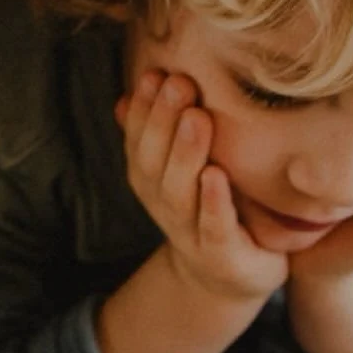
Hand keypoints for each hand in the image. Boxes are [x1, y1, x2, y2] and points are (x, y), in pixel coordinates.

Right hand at [117, 72, 287, 302]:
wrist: (227, 279)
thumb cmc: (210, 211)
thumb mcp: (181, 171)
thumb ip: (157, 136)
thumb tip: (124, 97)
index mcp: (152, 181)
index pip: (138, 141)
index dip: (143, 109)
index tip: (155, 72)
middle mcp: (164, 205)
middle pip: (153, 162)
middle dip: (162, 121)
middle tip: (179, 82)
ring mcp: (189, 232)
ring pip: (178, 192)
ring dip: (185, 153)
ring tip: (197, 117)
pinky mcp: (220, 255)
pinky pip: (213, 227)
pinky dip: (212, 202)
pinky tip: (215, 176)